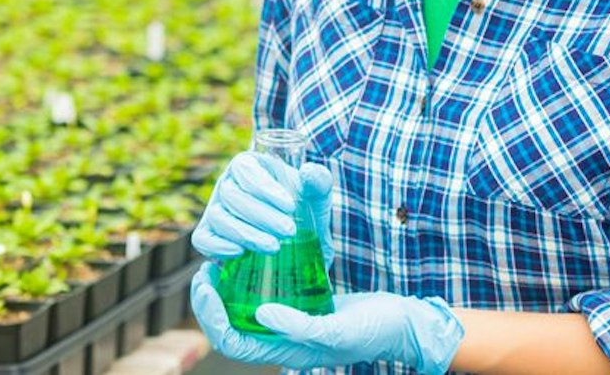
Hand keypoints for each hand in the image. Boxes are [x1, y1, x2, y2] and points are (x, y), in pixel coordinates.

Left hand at [190, 263, 463, 374]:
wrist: (404, 323)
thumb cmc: (375, 331)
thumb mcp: (338, 330)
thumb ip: (300, 326)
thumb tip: (261, 313)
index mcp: (285, 352)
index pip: (231, 341)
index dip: (210, 315)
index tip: (205, 281)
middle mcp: (282, 340)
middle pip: (230, 327)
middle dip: (211, 300)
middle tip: (205, 268)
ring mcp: (290, 324)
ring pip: (245, 311)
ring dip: (228, 290)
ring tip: (222, 260)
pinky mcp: (301, 307)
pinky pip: (266, 297)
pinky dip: (253, 281)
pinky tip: (254, 256)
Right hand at [191, 152, 333, 265]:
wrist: (299, 240)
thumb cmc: (304, 209)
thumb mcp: (317, 194)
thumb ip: (318, 181)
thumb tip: (309, 173)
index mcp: (248, 165)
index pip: (246, 169)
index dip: (265, 187)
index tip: (291, 206)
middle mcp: (227, 185)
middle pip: (232, 196)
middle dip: (261, 215)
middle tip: (289, 231)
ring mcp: (215, 210)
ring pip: (218, 218)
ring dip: (245, 233)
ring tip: (274, 247)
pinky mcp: (210, 235)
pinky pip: (203, 239)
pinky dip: (218, 247)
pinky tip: (241, 253)